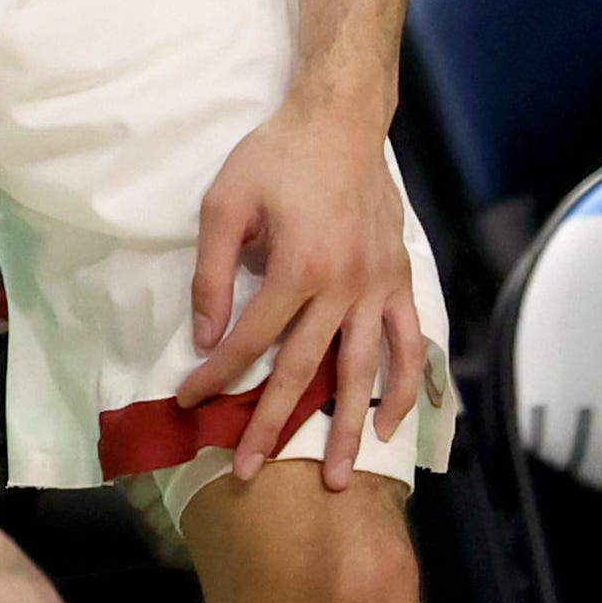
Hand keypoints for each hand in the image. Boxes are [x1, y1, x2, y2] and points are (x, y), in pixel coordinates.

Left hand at [178, 94, 425, 485]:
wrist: (339, 124)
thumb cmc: (275, 158)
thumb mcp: (225, 203)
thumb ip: (214, 272)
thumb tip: (208, 335)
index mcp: (298, 269)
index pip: (249, 339)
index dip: (218, 376)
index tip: (191, 404)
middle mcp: (343, 288)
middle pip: (303, 370)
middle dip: (273, 425)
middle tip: (250, 472)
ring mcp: (378, 290)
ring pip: (364, 373)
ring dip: (349, 428)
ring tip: (340, 478)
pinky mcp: (400, 283)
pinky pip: (410, 347)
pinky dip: (406, 388)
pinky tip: (391, 423)